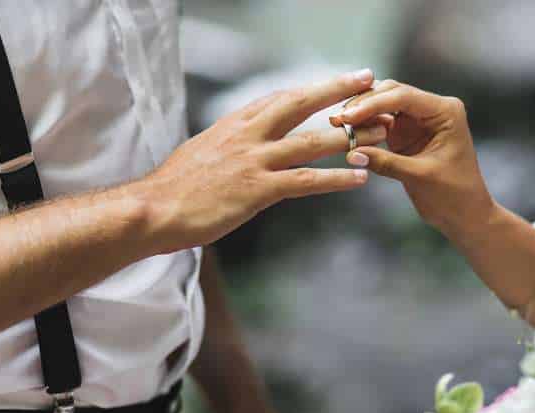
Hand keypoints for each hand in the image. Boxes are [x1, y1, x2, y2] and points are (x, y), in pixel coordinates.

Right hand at [146, 70, 386, 252]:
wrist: (152, 209)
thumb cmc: (172, 189)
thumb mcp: (200, 154)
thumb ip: (225, 146)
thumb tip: (235, 148)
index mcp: (234, 124)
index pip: (280, 98)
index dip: (311, 90)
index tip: (335, 83)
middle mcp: (247, 135)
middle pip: (301, 104)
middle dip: (338, 91)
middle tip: (369, 81)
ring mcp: (254, 160)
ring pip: (312, 141)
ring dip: (350, 136)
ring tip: (381, 131)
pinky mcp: (259, 190)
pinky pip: (306, 181)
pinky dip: (336, 179)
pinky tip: (360, 178)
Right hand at [330, 80, 494, 237]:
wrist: (465, 214)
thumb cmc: (454, 196)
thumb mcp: (419, 177)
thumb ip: (386, 162)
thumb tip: (351, 152)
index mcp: (445, 111)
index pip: (404, 96)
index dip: (373, 104)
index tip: (348, 117)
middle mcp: (433, 109)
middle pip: (392, 93)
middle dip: (364, 105)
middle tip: (337, 120)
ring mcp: (419, 120)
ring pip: (383, 105)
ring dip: (362, 114)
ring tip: (337, 125)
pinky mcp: (407, 133)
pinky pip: (381, 122)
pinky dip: (366, 127)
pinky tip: (348, 133)